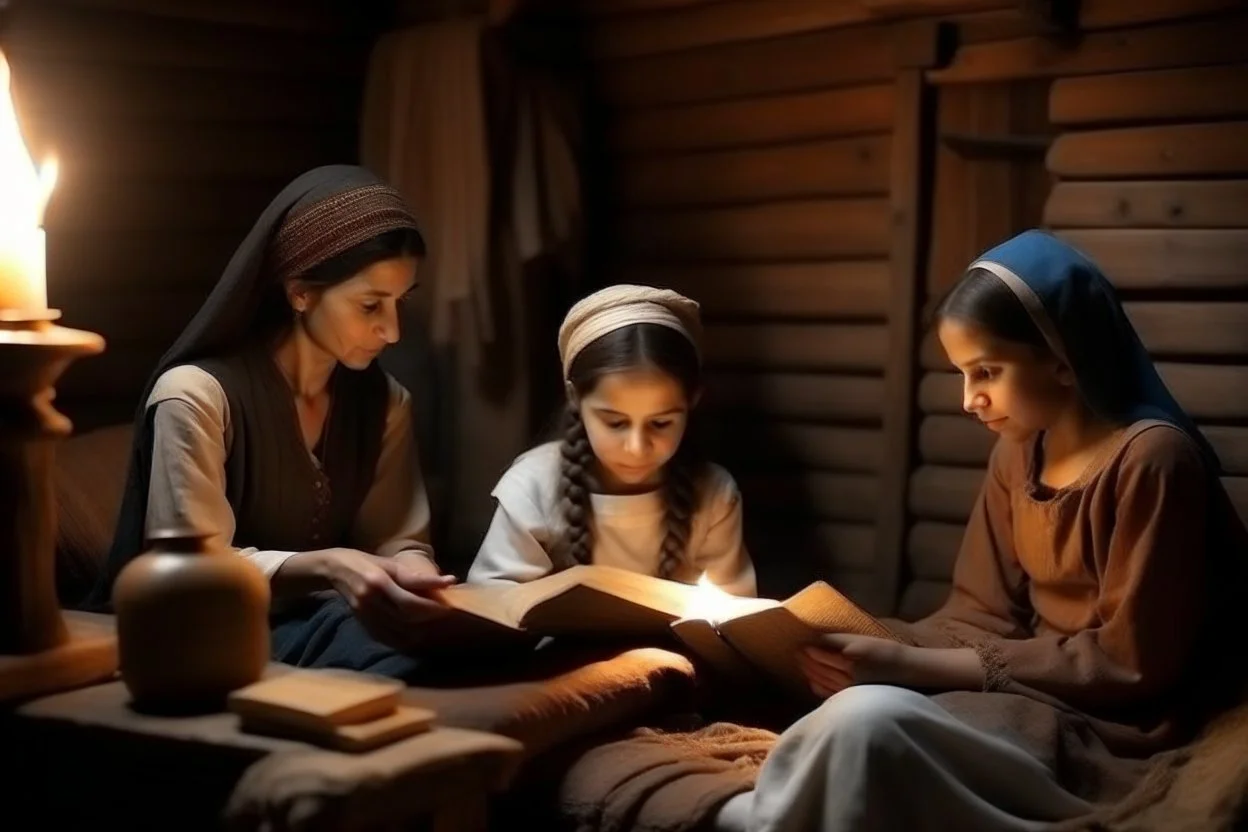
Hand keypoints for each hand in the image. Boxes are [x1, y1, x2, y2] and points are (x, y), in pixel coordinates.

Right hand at [320, 549, 451, 647]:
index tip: (450, 584)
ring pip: (400, 627)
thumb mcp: (387, 562)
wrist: (334, 570)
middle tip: (446, 608)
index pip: (411, 587)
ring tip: (435, 620)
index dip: (433, 587)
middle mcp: (371, 598)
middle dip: (431, 611)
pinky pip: (388, 638)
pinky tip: (416, 633)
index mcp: (378, 579)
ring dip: (421, 626)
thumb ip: (410, 575)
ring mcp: (366, 614)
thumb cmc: (365, 561)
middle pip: (408, 611)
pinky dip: (405, 638)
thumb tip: (438, 582)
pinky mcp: (363, 624)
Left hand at [798, 634, 912, 697]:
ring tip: (800, 663)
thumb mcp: (861, 639)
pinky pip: (829, 692)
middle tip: (795, 653)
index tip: (798, 644)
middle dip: (804, 660)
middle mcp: (848, 674)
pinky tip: (812, 680)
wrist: (905, 670)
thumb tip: (816, 639)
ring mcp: (850, 687)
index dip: (807, 649)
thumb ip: (838, 640)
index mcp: (850, 657)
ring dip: (809, 671)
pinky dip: (817, 685)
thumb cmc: (883, 650)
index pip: (820, 653)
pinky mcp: (853, 696)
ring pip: (822, 679)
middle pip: (818, 667)